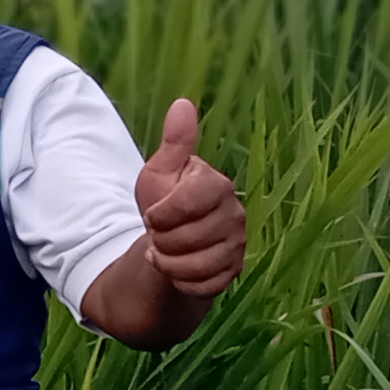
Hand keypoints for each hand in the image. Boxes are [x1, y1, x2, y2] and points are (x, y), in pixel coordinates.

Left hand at [134, 98, 246, 298]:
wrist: (172, 238)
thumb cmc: (164, 199)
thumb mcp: (161, 170)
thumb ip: (175, 141)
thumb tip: (182, 103)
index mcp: (217, 185)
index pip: (189, 202)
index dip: (162, 213)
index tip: (152, 213)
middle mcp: (235, 214)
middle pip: (187, 238)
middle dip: (161, 240)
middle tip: (158, 233)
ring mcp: (237, 244)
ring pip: (195, 265)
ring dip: (168, 263)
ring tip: (164, 251)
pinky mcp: (234, 271)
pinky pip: (204, 285)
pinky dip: (182, 282)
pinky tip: (177, 269)